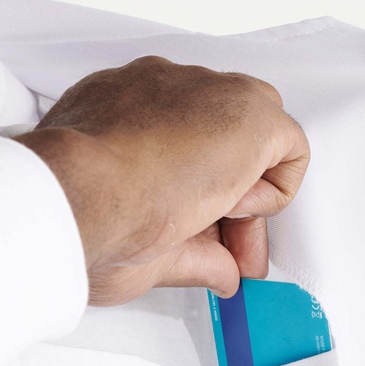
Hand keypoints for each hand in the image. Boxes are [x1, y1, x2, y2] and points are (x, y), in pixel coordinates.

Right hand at [14, 56, 309, 305]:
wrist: (74, 195)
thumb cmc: (78, 214)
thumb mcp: (141, 241)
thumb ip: (192, 253)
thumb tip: (222, 274)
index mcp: (124, 108)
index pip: (183, 141)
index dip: (200, 191)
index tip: (195, 235)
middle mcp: (165, 91)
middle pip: (223, 137)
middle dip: (231, 195)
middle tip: (224, 248)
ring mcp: (207, 93)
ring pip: (256, 136)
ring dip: (247, 188)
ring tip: (219, 228)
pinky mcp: (250, 113)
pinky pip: (290, 148)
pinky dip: (274, 192)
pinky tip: (232, 210)